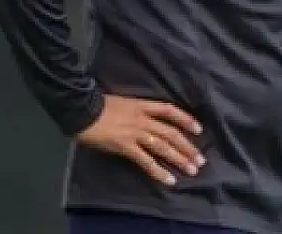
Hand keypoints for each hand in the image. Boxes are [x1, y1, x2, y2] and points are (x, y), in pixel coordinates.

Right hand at [75, 94, 205, 185]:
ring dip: (179, 159)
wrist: (81, 110)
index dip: (185, 119)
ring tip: (191, 170)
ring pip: (163, 147)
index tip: (199, 129)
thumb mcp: (123, 103)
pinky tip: (169, 179)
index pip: (169, 110)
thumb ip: (136, 111)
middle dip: (187, 147)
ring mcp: (135, 132)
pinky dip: (158, 170)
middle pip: (170, 133)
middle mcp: (142, 119)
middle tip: (200, 160)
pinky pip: (146, 161)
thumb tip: (147, 121)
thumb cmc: (98, 105)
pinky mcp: (125, 146)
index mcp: (141, 105)